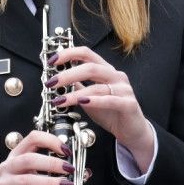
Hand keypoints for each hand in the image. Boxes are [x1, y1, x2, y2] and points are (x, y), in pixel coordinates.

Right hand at [0, 130, 72, 184]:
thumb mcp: (37, 176)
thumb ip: (57, 173)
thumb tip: (84, 173)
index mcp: (17, 154)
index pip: (33, 138)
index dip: (51, 141)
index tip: (66, 150)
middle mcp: (9, 166)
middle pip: (29, 159)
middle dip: (52, 163)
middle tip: (69, 169)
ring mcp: (5, 183)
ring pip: (27, 180)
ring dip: (49, 183)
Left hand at [46, 46, 154, 172]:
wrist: (132, 131)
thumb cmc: (111, 113)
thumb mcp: (89, 98)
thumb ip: (78, 87)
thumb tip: (59, 78)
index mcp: (106, 70)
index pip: (86, 53)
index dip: (68, 54)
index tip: (52, 61)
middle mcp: (115, 76)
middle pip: (90, 67)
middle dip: (67, 74)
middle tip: (52, 83)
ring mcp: (123, 89)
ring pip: (97, 86)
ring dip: (75, 93)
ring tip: (60, 100)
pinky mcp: (128, 104)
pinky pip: (110, 100)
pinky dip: (94, 101)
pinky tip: (82, 102)